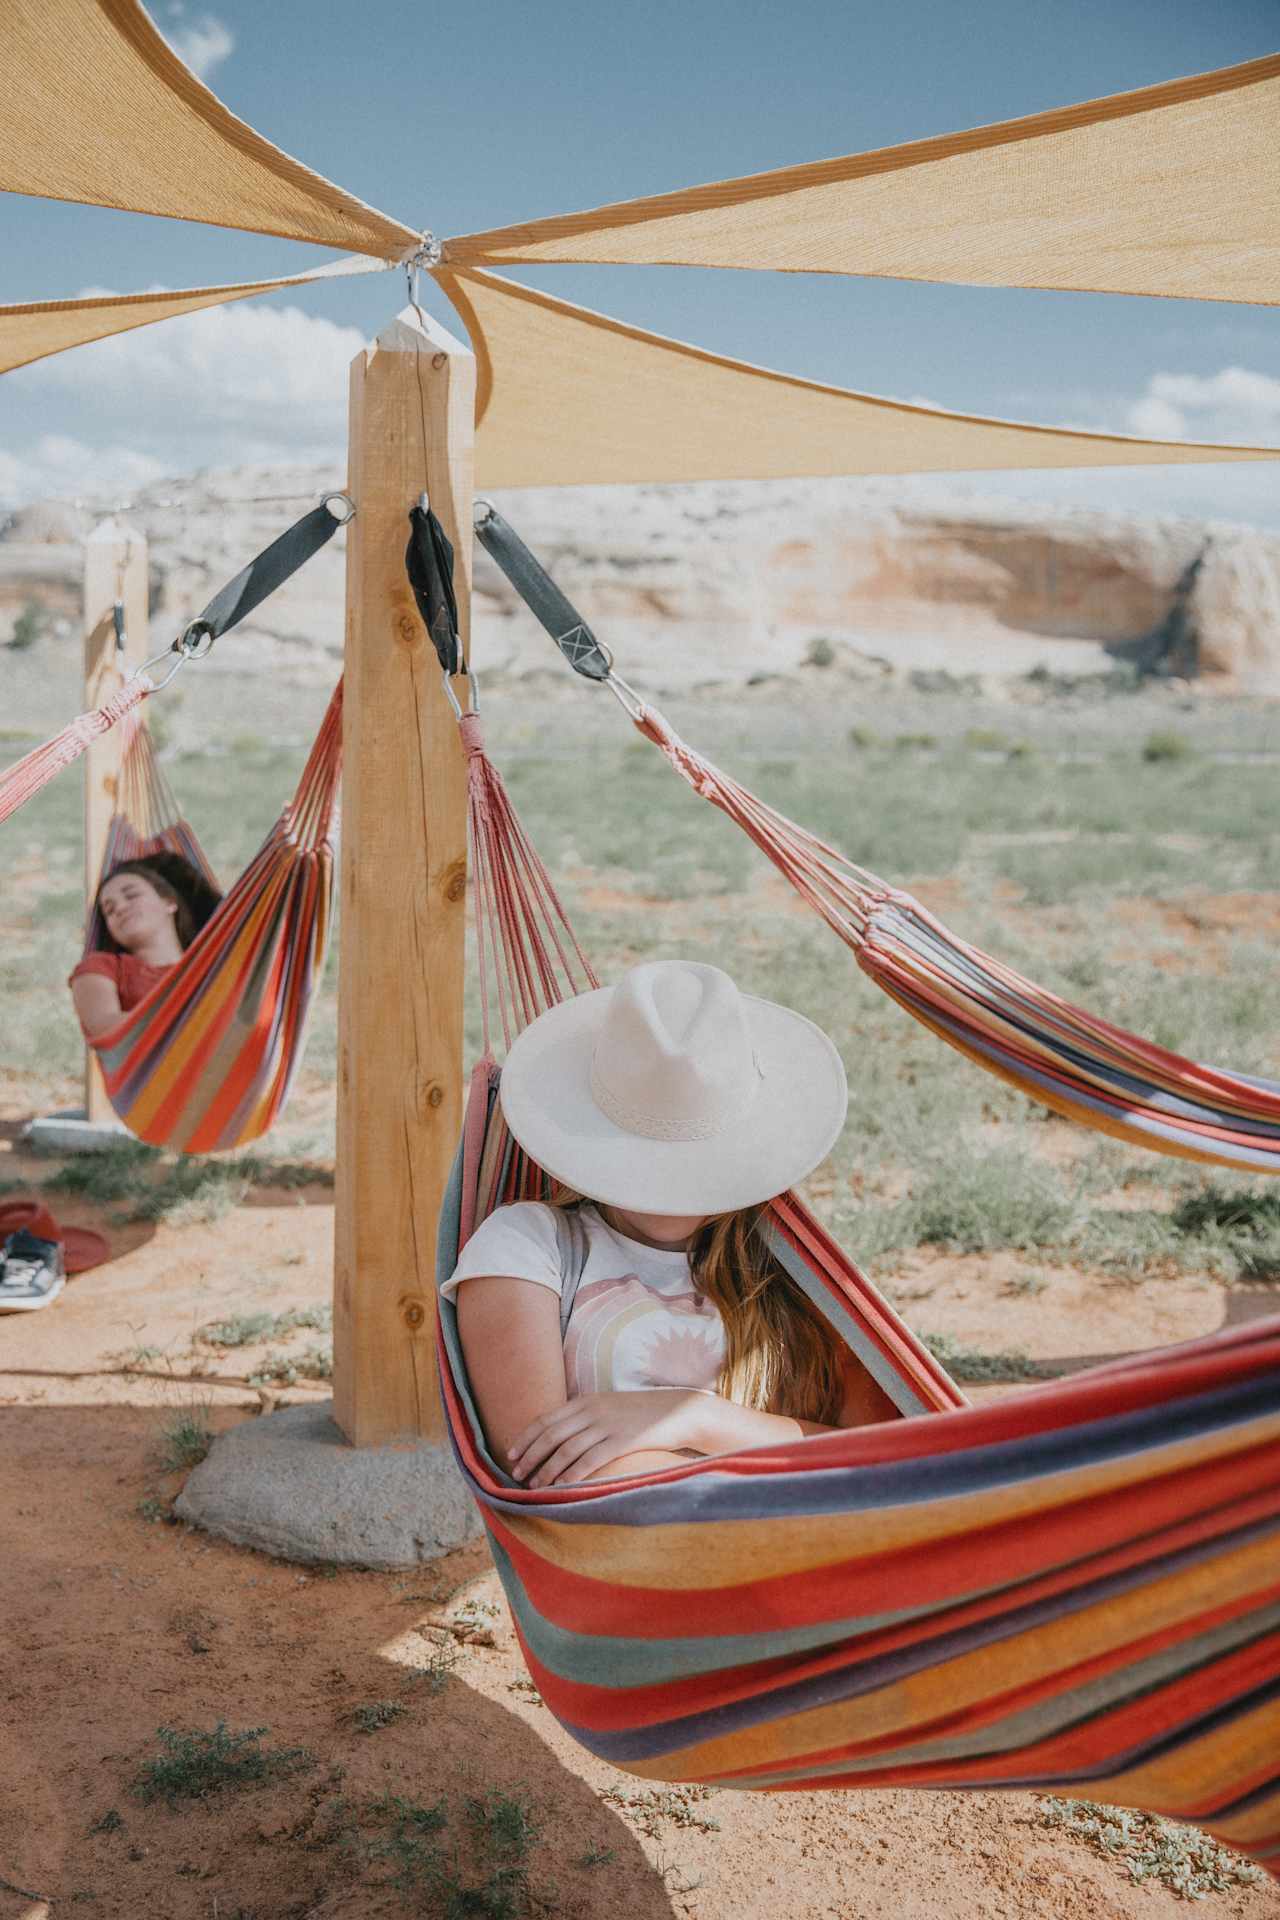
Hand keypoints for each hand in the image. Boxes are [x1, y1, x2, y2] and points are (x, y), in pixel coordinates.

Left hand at [509, 1389, 715, 1486]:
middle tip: (516, 1474)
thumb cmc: (641, 1414)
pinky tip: (562, 1487)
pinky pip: (591, 1460)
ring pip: (567, 1450)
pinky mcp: (623, 1441)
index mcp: (586, 1400)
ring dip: (547, 1470)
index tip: (511, 1454)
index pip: (546, 1419)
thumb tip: (557, 1436)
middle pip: (551, 1435)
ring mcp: (608, 1425)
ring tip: (535, 1486)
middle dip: (530, 1456)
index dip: (526, 1438)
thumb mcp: (608, 1407)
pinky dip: (572, 1475)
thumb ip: (584, 1417)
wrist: (678, 1412)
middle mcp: (592, 1410)